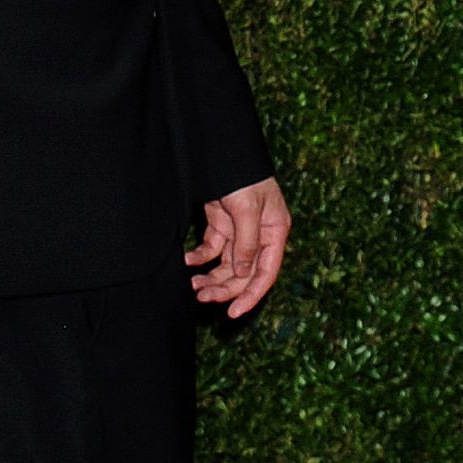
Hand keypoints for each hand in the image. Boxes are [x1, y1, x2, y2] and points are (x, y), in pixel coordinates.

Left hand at [188, 176, 290, 319]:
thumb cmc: (242, 176)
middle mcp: (260, 236)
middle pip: (244, 273)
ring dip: (211, 277)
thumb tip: (243, 275)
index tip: (233, 312)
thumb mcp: (247, 209)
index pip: (266, 273)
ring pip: (227, 265)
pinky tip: (187, 260)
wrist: (221, 149)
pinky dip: (200, 258)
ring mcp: (240, 231)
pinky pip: (212, 250)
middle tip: (200, 297)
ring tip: (191, 285)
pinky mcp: (221, 224)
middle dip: (224, 288)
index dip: (251, 295)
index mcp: (275, 233)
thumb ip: (247, 243)